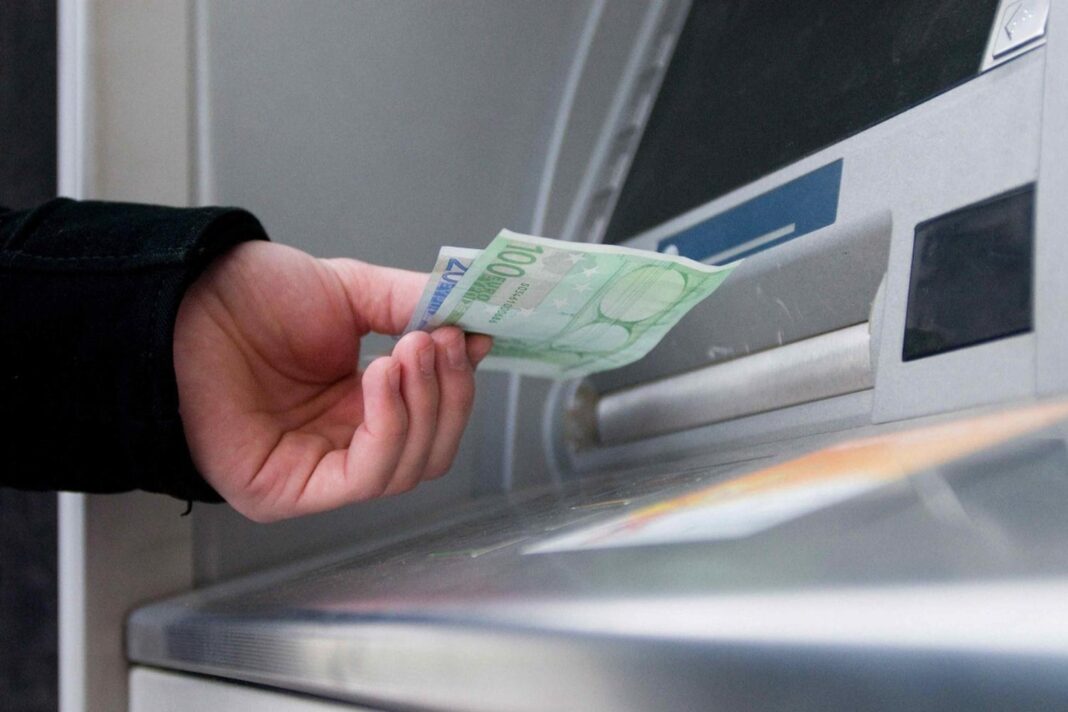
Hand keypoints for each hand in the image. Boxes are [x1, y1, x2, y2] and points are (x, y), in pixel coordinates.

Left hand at [173, 241, 491, 521]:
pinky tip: (380, 378)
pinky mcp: (290, 493)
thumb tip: (474, 328)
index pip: (433, 420)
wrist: (184, 299)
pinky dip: (389, 426)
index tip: (472, 338)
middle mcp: (341, 446)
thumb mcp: (352, 292)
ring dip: (421, 406)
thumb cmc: (250, 296)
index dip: (458, 385)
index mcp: (359, 407)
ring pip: (408, 469)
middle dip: (447, 395)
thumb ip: (413, 307)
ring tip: (408, 350)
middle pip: (431, 452)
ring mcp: (317, 474)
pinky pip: (366, 478)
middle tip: (439, 341)